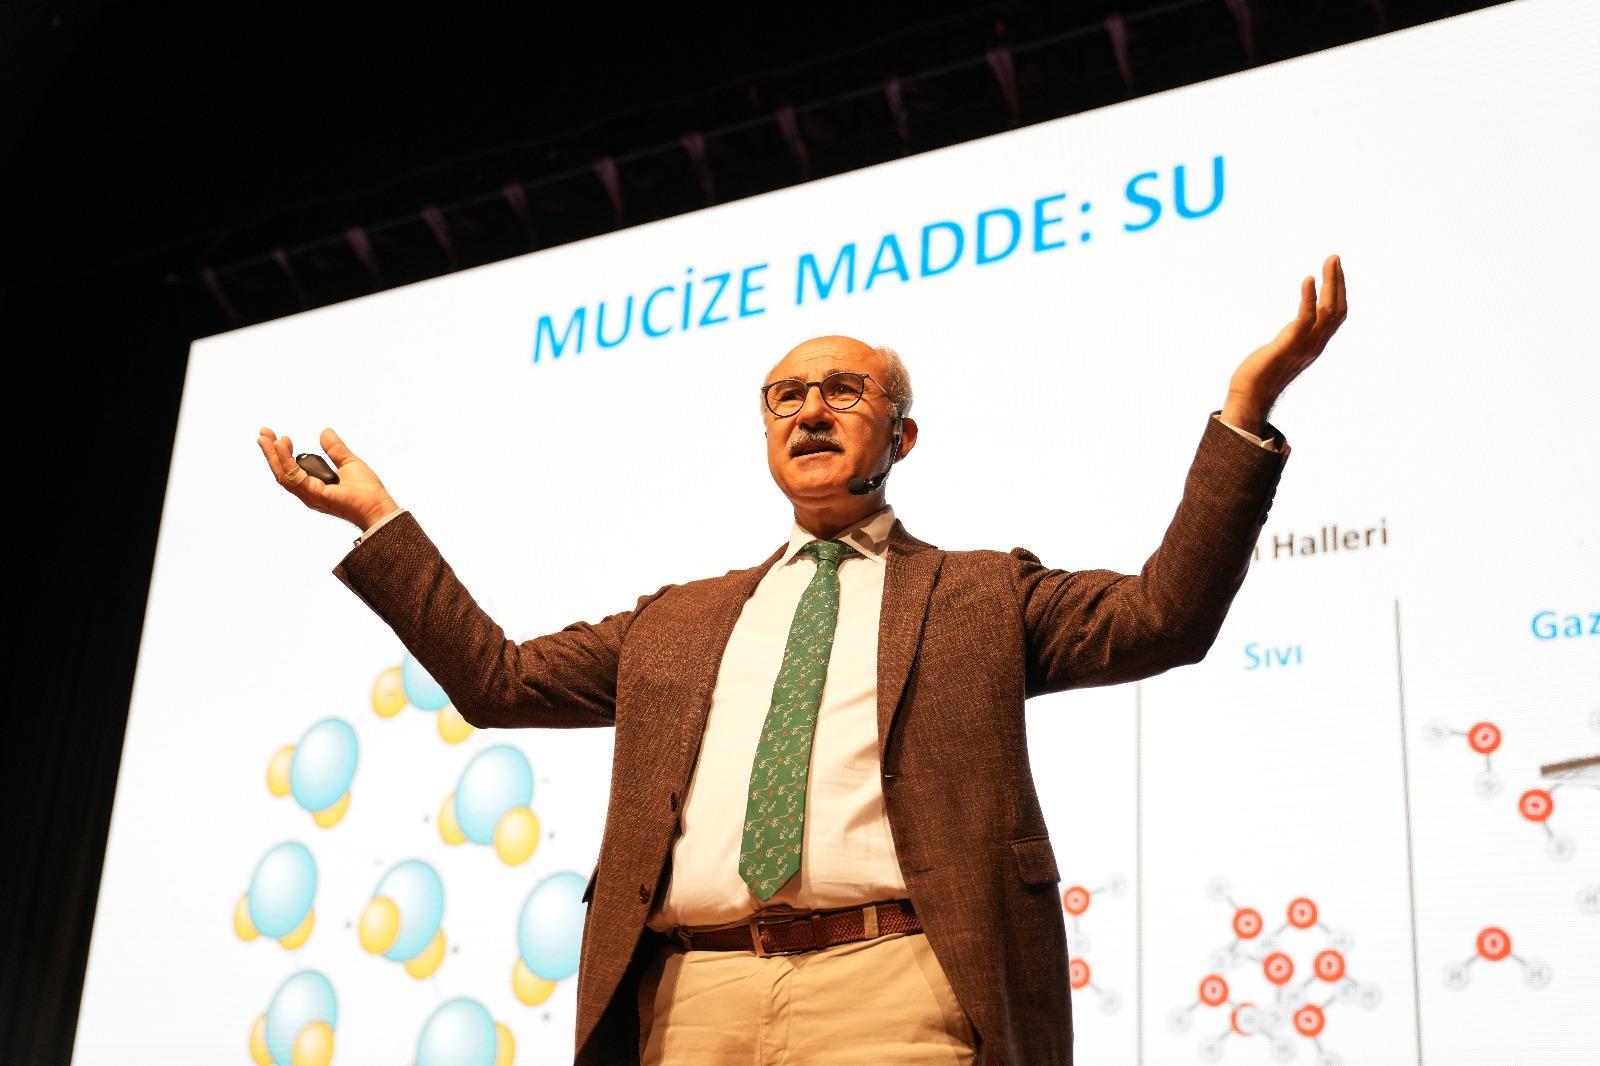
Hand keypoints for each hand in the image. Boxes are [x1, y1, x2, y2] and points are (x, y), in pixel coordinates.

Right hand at [257, 426, 399, 530]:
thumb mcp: (349, 462)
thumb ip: (335, 449)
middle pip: (282, 472)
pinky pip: (295, 476)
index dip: (283, 453)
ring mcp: (310, 495)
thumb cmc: (367, 491)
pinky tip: (282, 445)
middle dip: (270, 452)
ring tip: (267, 437)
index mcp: (314, 486)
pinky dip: (286, 461)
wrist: (379, 507)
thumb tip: (325, 432)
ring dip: (273, 455)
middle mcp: (308, 492)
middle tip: (263, 432)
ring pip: (283, 474)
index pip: (291, 469)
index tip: (280, 436)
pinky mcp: (315, 494)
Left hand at [1222, 254, 1347, 430]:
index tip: (1334, 269)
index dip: (1339, 292)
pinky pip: (1305, 318)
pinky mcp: (1289, 345)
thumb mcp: (1283, 351)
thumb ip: (1292, 339)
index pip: (1336, 316)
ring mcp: (1305, 346)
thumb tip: (1293, 330)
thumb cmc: (1260, 375)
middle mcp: (1315, 344)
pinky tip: (1308, 280)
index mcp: (1314, 344)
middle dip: (1338, 282)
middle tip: (1334, 258)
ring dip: (1331, 283)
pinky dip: (1309, 297)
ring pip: (1328, 311)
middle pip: (1338, 310)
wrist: (1249, 397)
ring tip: (1329, 262)